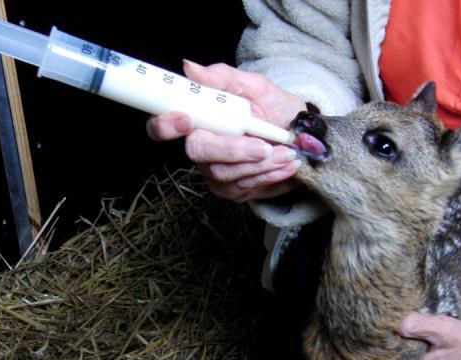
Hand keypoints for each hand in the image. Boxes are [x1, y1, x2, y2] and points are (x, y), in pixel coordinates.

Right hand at [147, 61, 305, 201]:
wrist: (299, 138)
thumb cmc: (273, 110)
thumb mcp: (255, 87)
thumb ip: (224, 78)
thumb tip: (191, 67)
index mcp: (198, 120)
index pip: (161, 127)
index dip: (165, 125)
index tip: (185, 120)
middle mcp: (200, 148)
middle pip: (198, 153)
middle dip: (233, 150)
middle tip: (264, 146)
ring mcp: (213, 173)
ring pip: (225, 173)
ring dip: (260, 164)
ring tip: (287, 153)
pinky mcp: (231, 191)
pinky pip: (244, 187)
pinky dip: (270, 175)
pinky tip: (287, 166)